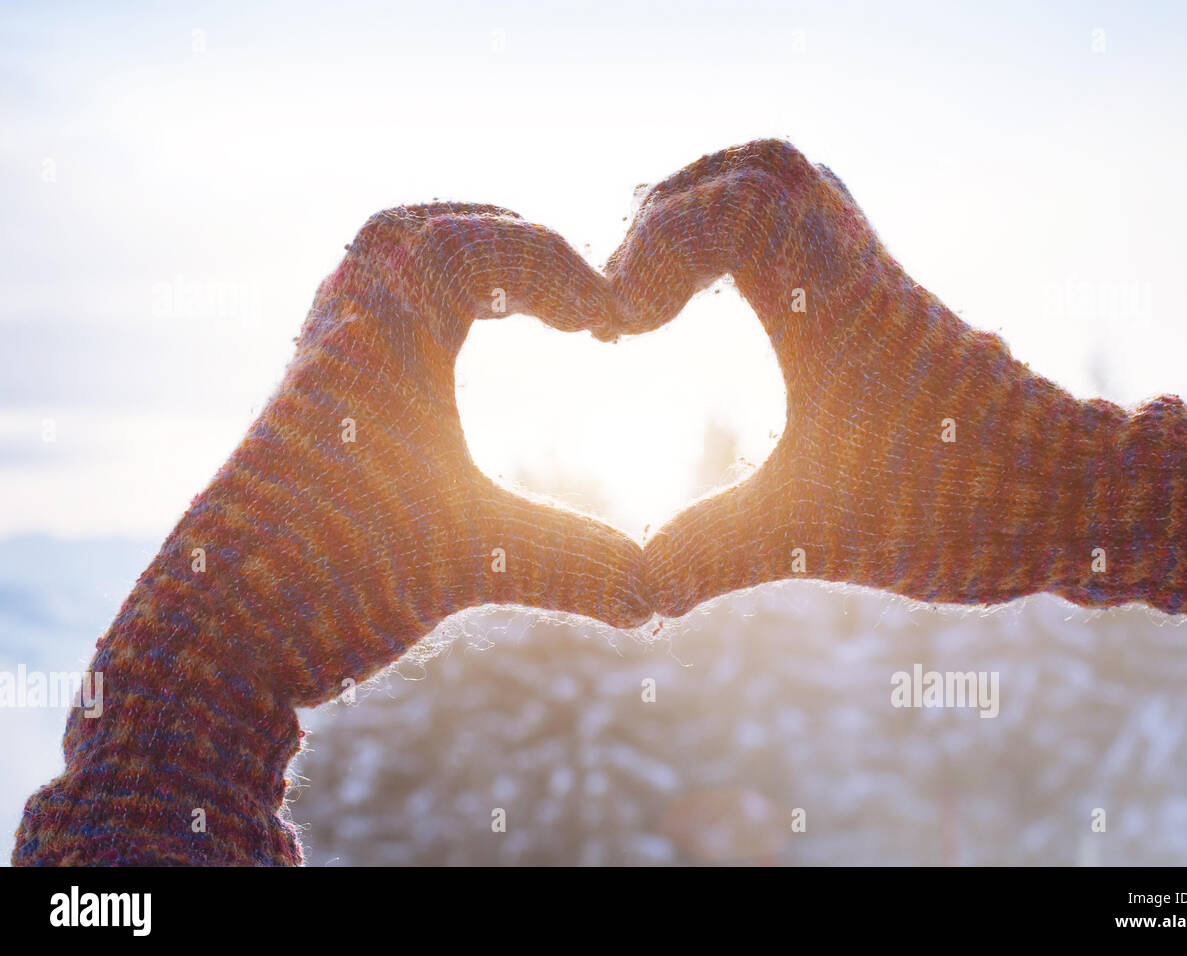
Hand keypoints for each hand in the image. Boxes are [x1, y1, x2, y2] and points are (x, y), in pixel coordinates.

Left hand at [15, 203, 649, 864]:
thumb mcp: (471, 560)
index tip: (607, 318)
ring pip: (371, 268)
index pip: (474, 244)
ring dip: (445, 265)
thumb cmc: (331, 582)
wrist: (210, 637)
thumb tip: (661, 595)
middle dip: (497, 236)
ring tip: (513, 299)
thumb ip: (575, 564)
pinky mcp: (302, 406)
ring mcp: (313, 367)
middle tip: (561, 281)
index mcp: (380, 337)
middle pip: (408, 230)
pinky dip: (411, 309)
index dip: (555, 263)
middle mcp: (338, 333)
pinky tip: (451, 356)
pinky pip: (354, 315)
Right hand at [605, 139, 1186, 673]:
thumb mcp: (816, 534)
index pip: (730, 205)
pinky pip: (818, 226)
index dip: (652, 245)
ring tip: (667, 287)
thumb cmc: (963, 508)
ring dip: (717, 214)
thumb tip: (633, 592)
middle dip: (676, 210)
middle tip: (635, 291)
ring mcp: (878, 280)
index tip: (623, 327)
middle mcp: (856, 268)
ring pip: (796, 187)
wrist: (1077, 497)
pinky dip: (758, 239)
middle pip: (764, 167)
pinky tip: (730, 308)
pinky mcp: (891, 305)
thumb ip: (713, 554)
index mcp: (832, 303)